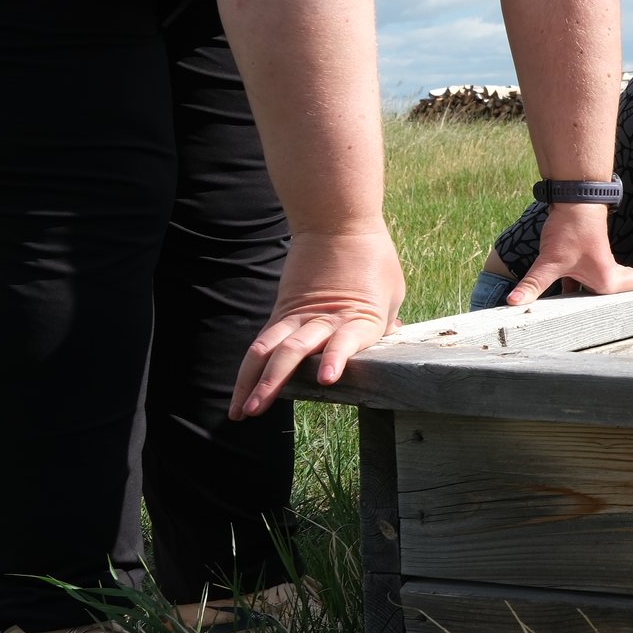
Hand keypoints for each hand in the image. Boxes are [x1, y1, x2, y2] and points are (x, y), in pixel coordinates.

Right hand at [232, 223, 407, 418]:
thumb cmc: (374, 257)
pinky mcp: (284, 311)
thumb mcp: (392, 291)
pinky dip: (253, 366)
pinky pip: (264, 341)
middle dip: (272, 383)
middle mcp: (324, 320)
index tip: (327, 378)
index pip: (345, 340)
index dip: (335, 358)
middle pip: (292, 352)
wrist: (338, 221)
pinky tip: (242, 389)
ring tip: (241, 410)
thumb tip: (389, 335)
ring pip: (268, 350)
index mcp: (359, 316)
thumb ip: (385, 321)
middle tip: (256, 409)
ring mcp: (298, 316)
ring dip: (252, 382)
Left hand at [507, 202, 632, 306]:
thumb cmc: (570, 231)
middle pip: (631, 282)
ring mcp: (597, 262)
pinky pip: (599, 273)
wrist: (573, 201)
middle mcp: (606, 273)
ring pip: (617, 276)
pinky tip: (592, 286)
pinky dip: (604, 279)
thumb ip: (533, 284)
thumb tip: (513, 303)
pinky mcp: (586, 255)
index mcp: (606, 279)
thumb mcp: (550, 261)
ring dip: (630, 279)